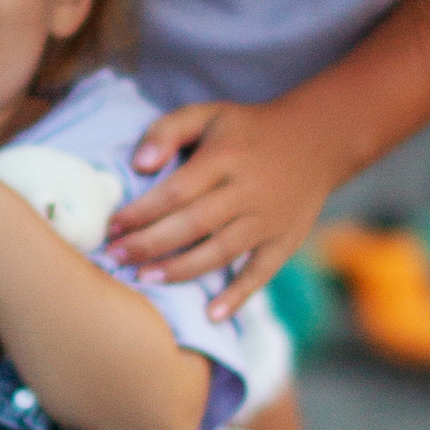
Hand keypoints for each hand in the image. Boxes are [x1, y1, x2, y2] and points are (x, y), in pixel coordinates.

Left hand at [104, 90, 338, 312]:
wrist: (319, 139)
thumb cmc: (249, 130)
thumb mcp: (209, 113)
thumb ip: (168, 130)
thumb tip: (138, 164)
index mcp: (225, 157)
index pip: (175, 191)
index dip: (140, 212)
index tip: (111, 226)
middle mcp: (248, 190)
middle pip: (193, 224)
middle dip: (149, 244)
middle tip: (115, 257)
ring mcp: (269, 219)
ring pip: (221, 252)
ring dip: (181, 270)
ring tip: (145, 278)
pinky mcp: (285, 240)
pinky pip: (261, 272)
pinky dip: (238, 296)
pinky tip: (212, 315)